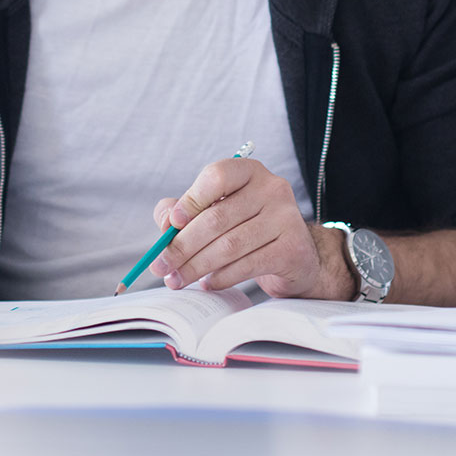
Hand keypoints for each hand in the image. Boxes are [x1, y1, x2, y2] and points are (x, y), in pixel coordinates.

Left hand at [149, 158, 348, 299]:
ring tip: (177, 279)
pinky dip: (221, 277)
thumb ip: (184, 210)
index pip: (217, 176)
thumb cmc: (246, 229)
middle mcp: (272, 189)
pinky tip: (207, 283)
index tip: (171, 225)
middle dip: (182, 246)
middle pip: (217, 218)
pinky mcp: (292, 249)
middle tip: (161, 267)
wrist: (295, 257)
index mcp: (249, 171)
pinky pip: (247, 265)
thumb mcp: (215, 212)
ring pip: (229, 245)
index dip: (191, 200)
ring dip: (196, 266)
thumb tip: (165, 223)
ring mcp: (286, 218)